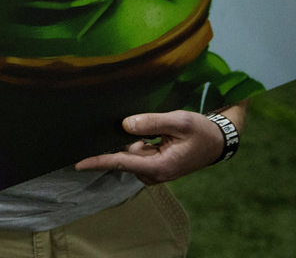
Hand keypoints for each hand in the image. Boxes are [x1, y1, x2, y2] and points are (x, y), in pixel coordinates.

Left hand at [75, 110, 224, 184]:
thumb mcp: (179, 121)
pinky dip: (138, 142)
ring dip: (134, 139)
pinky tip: (151, 133)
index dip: (98, 161)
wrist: (218, 141)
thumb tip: (125, 124)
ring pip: (130, 152)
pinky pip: (137, 152)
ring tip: (156, 128)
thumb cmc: (201, 131)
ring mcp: (153, 172)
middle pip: (124, 156)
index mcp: (158, 166)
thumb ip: (152, 122)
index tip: (78, 164)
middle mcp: (153, 174)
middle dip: (122, 140)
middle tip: (137, 124)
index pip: (121, 162)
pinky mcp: (153, 166)